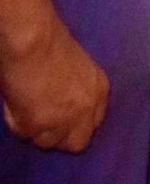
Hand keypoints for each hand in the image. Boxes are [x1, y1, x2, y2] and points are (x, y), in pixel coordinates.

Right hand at [1, 19, 108, 151]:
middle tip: (41, 123)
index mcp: (100, 90)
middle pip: (77, 143)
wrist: (33, 40)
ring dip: (36, 131)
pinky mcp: (41, 125)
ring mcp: (66, 119)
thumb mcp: (76, 67)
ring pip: (48, 143)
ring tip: (25, 108)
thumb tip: (62, 102)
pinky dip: (17, 123)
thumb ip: (76, 88)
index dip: (75, 124)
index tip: (60, 120)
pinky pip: (26, 135)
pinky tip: (15, 104)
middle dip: (59, 137)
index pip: (94, 123)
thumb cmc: (49, 42)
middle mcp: (88, 108)